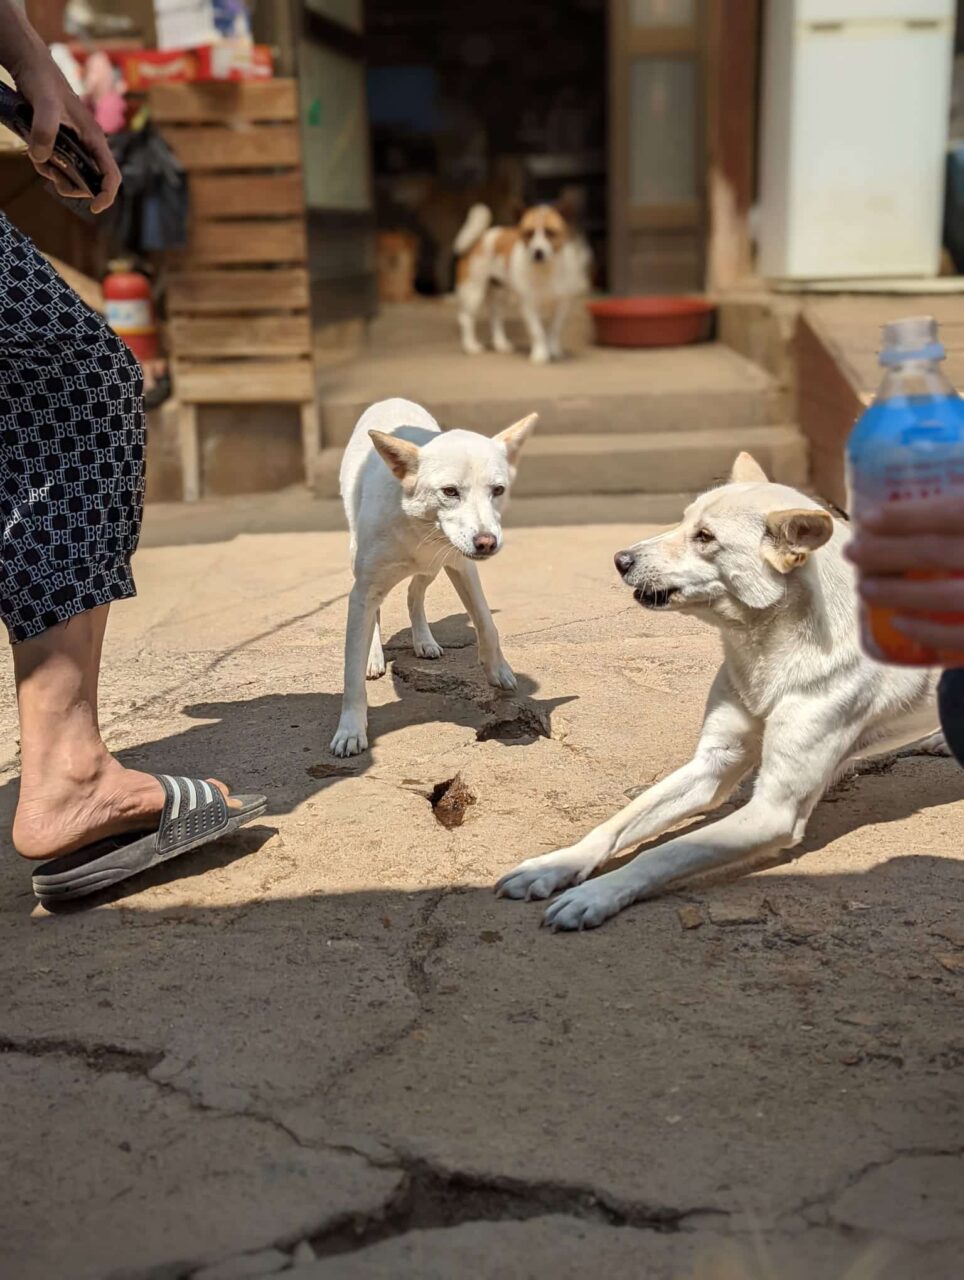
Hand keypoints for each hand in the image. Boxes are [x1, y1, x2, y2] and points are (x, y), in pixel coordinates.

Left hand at [11, 39, 120, 212]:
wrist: (30, 63)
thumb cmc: (43, 78)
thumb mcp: (44, 102)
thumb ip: (44, 128)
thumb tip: (41, 158)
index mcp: (94, 137)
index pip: (111, 174)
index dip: (106, 195)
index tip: (93, 207)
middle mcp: (88, 143)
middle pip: (90, 180)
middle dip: (72, 185)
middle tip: (52, 177)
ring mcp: (74, 143)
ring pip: (71, 174)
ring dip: (55, 174)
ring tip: (39, 158)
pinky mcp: (61, 140)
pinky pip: (57, 163)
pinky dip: (46, 164)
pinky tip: (35, 150)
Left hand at [846, 499, 963, 649]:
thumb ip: (963, 494)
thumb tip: (940, 468)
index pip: (956, 512)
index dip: (908, 514)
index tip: (869, 518)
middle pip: (940, 551)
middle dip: (887, 553)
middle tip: (853, 552)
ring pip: (947, 596)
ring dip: (897, 593)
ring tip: (864, 587)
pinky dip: (928, 632)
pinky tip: (899, 624)